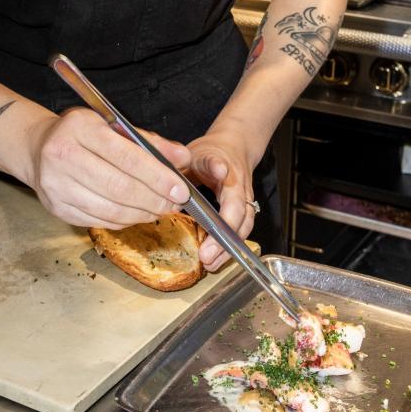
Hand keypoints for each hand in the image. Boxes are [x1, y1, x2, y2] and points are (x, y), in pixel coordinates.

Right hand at [26, 106, 192, 228]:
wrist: (38, 147)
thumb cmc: (81, 135)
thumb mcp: (112, 126)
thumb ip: (148, 142)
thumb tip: (182, 158)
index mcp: (80, 127)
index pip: (126, 157)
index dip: (158, 177)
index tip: (180, 189)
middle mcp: (62, 155)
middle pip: (119, 187)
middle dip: (153, 199)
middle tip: (174, 203)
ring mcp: (56, 185)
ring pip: (110, 209)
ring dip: (141, 213)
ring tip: (159, 209)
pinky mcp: (56, 208)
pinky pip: (99, 220)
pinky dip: (123, 221)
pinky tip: (136, 214)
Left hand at [187, 124, 256, 271]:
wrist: (235, 148)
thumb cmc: (210, 154)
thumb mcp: (192, 154)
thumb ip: (179, 165)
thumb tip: (166, 179)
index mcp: (222, 164)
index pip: (219, 166)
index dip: (218, 168)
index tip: (219, 171)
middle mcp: (238, 184)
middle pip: (238, 208)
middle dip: (224, 232)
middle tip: (206, 253)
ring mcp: (245, 199)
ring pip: (243, 225)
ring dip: (228, 247)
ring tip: (210, 263)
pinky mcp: (245, 212)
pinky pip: (240, 232)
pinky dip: (228, 248)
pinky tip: (214, 260)